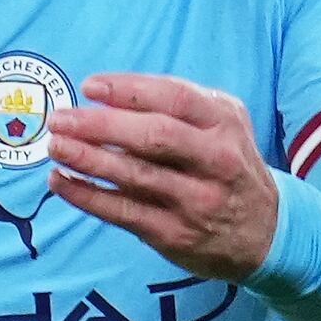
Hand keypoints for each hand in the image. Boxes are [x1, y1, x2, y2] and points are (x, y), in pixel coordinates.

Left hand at [45, 73, 278, 279]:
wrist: (266, 232)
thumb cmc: (228, 165)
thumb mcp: (223, 124)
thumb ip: (178, 104)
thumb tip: (110, 95)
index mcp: (224, 123)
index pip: (175, 98)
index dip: (129, 90)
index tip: (90, 87)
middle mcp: (215, 160)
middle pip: (154, 137)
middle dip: (101, 126)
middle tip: (61, 118)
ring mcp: (196, 201)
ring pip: (135, 176)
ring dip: (88, 159)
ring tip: (55, 145)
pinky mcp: (175, 234)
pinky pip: (123, 213)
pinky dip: (87, 197)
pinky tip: (61, 181)